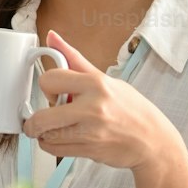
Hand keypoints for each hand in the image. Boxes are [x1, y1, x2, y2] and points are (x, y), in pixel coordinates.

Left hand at [21, 30, 176, 172]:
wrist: (153, 141)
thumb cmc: (131, 109)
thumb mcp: (107, 79)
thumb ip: (74, 60)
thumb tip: (51, 36)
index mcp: (95, 84)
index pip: (49, 79)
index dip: (46, 86)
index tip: (52, 92)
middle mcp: (92, 107)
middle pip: (41, 116)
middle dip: (35, 119)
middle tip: (41, 117)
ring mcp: (90, 131)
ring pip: (46, 135)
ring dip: (43, 133)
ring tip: (54, 128)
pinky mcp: (89, 150)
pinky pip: (54, 150)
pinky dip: (51, 145)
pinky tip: (60, 138)